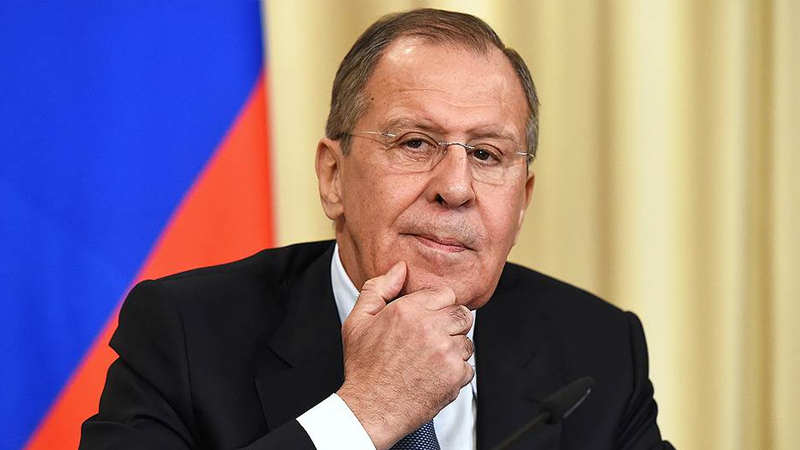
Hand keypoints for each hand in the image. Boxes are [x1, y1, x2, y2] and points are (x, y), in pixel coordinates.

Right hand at [336, 261, 474, 449]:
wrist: (371, 409)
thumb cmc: (364, 368)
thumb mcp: (358, 321)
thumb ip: (379, 288)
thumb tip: (400, 269)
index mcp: (407, 310)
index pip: (445, 294)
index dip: (438, 307)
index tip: (429, 320)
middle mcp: (429, 328)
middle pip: (462, 314)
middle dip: (451, 325)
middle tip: (433, 340)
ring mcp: (445, 352)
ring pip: (467, 341)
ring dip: (454, 350)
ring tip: (430, 361)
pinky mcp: (455, 376)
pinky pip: (467, 367)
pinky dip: (455, 374)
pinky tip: (434, 377)